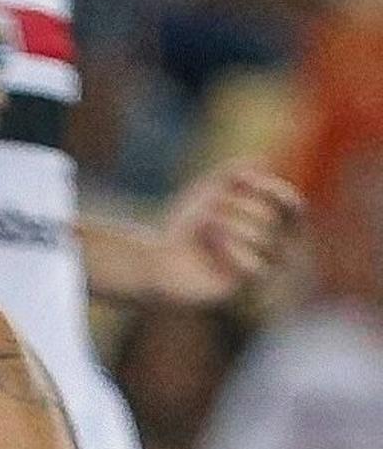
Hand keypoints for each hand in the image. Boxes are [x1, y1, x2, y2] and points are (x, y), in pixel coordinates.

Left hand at [142, 163, 297, 304]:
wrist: (155, 259)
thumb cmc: (185, 226)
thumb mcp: (208, 192)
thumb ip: (233, 173)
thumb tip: (261, 160)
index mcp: (269, 224)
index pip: (293, 206)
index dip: (277, 191)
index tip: (247, 180)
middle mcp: (271, 248)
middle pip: (269, 216)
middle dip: (233, 205)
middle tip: (207, 211)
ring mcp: (259, 269)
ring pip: (263, 238)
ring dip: (227, 224)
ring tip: (205, 227)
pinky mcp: (242, 288)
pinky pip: (256, 266)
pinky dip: (231, 250)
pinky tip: (212, 246)